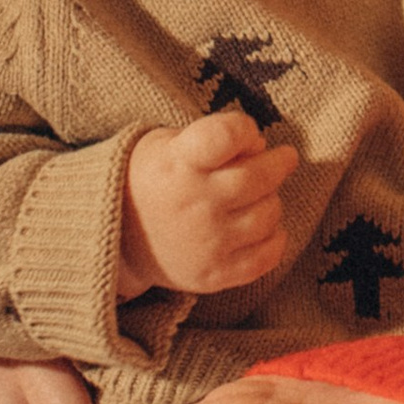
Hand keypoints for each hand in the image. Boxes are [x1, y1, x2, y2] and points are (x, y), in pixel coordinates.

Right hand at [121, 111, 300, 297]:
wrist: (118, 237)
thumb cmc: (155, 179)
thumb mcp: (169, 143)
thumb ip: (214, 137)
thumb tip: (261, 148)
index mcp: (178, 162)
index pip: (224, 136)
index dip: (244, 129)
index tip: (249, 134)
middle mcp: (194, 202)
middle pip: (258, 178)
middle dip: (280, 163)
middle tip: (284, 158)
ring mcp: (205, 242)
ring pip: (267, 215)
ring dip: (273, 200)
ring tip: (263, 195)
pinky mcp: (214, 274)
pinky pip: (266, 257)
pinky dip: (275, 239)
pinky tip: (267, 228)